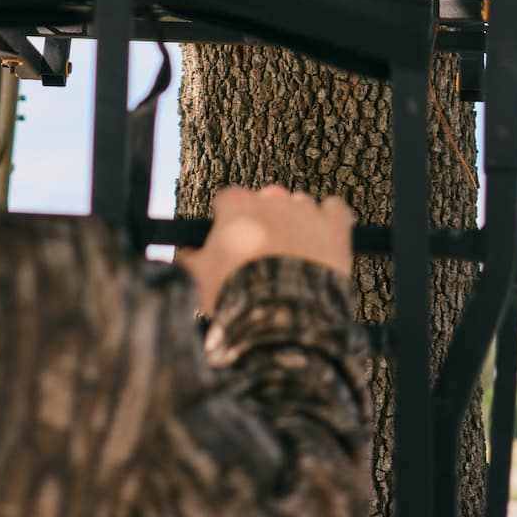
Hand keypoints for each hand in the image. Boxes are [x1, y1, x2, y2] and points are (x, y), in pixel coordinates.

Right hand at [178, 185, 355, 314]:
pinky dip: (331, 219)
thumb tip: (181, 254)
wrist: (284, 316)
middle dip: (265, 221)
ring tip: (296, 255)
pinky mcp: (334, 226)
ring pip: (300, 205)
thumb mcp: (201, 279)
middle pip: (267, 200)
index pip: (229, 200)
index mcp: (236, 206)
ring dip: (297, 223)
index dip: (230, 221)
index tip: (231, 241)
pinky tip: (326, 235)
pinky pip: (336, 208)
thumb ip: (190, 258)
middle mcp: (271, 199)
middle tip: (263, 253)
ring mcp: (305, 210)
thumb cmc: (238, 296)